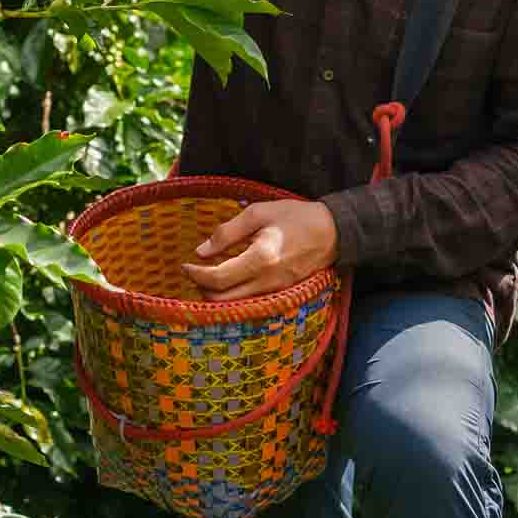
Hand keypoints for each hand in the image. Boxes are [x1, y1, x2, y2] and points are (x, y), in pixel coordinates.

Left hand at [181, 200, 338, 300]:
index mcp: (260, 259)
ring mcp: (275, 291)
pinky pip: (249, 302)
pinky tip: (229, 280)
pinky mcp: (281, 294)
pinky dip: (233, 295)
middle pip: (222, 301)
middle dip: (201, 289)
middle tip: (194, 271)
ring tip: (208, 274)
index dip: (196, 274)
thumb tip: (201, 251)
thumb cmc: (296, 217)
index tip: (185, 264)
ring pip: (235, 305)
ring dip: (216, 294)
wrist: (333, 232)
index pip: (217, 279)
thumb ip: (227, 232)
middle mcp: (266, 282)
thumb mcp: (259, 212)